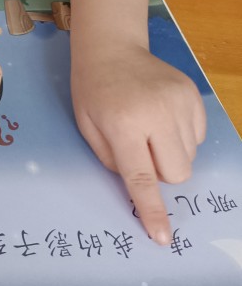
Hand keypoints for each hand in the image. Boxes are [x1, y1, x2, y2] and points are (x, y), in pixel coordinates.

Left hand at [70, 43, 205, 244]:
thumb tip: (141, 190)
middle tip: (139, 149)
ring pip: (189, 157)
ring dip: (170, 153)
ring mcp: (180, 102)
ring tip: (148, 127)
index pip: (142, 178)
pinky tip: (161, 117)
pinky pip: (198, 137)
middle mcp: (157, 113)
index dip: (152, 211)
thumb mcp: (87, 127)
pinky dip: (181, 137)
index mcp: (124, 123)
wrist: (111, 47)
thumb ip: (112, 162)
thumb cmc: (93, 89)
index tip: (164, 238)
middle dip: (161, 172)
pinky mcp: (193, 94)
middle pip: (177, 173)